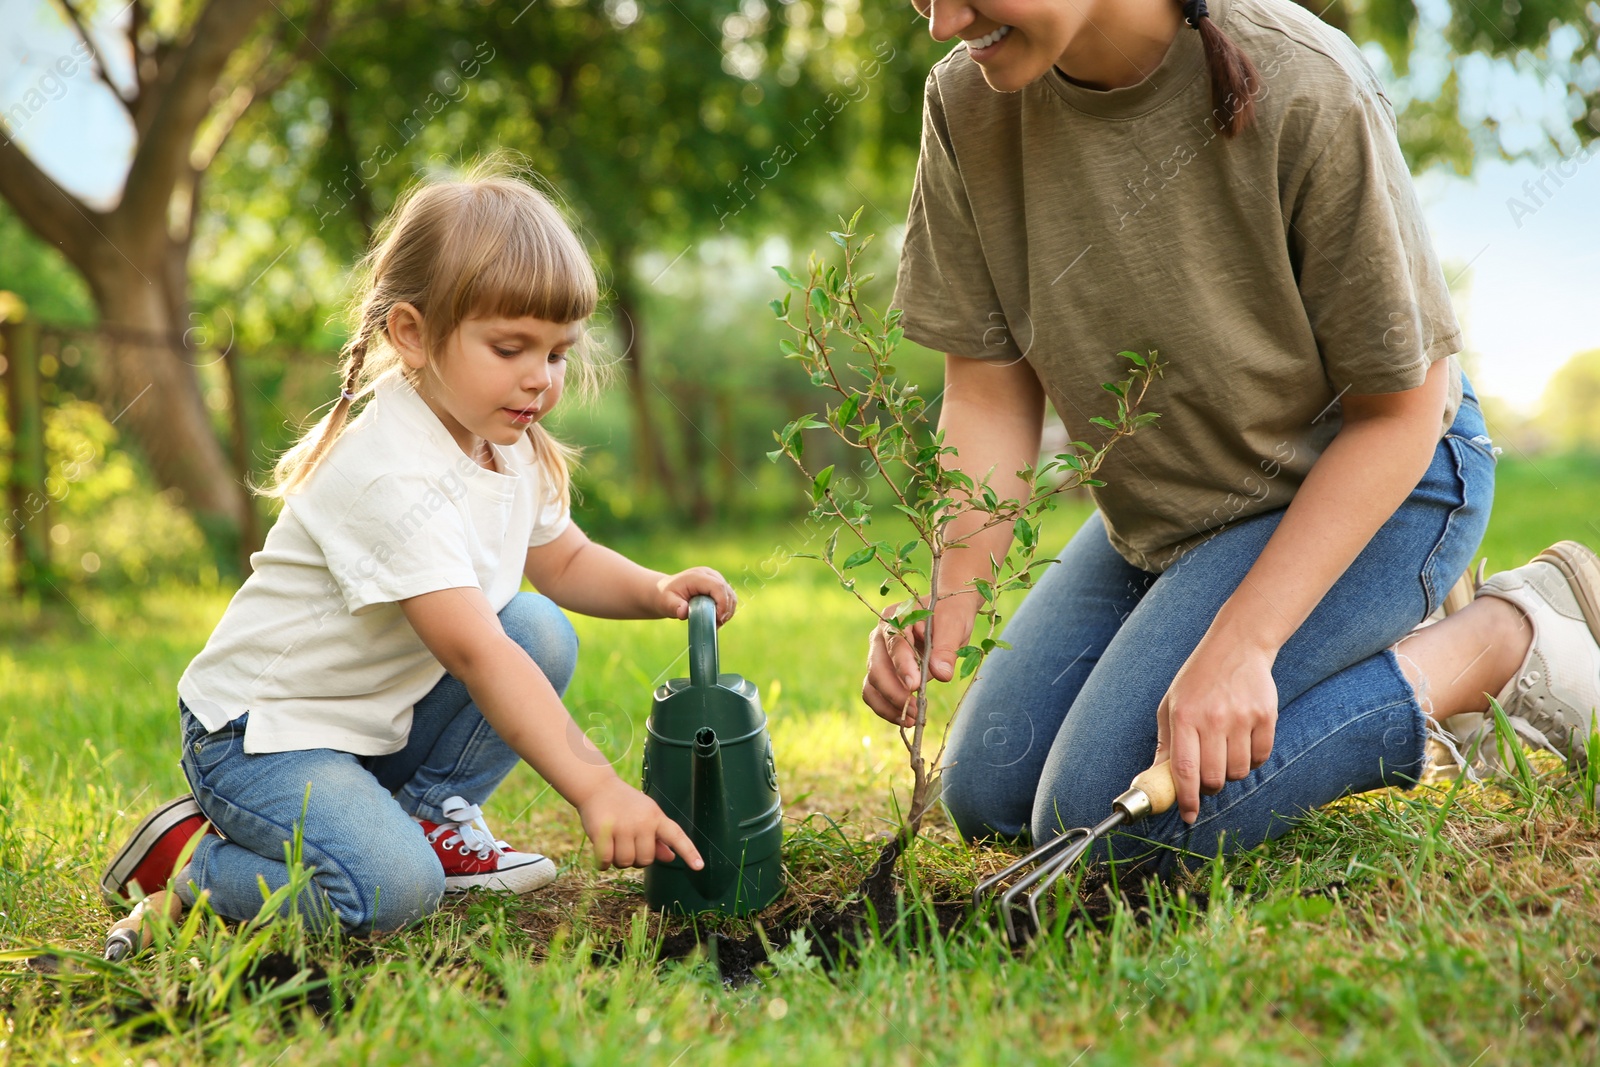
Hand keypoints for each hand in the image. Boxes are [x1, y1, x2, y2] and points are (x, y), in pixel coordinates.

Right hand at [577, 776, 703, 869]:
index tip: (699, 866)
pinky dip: (603, 862)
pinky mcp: (602, 832)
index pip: (676, 836)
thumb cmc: (625, 804)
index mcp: (656, 817)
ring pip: (625, 863)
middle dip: (636, 858)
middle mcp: (642, 821)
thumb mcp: (646, 815)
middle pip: (646, 860)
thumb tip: (671, 857)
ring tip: (615, 842)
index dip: (689, 852)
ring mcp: (622, 827)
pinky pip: (606, 861)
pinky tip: (603, 849)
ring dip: (618, 860)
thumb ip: (658, 838)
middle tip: (627, 842)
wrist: (597, 787)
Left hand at [656, 567, 736, 623]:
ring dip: (727, 611)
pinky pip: (729, 598)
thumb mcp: (666, 602)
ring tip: (715, 623)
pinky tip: (716, 619)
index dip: (722, 603)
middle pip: (727, 592)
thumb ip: (674, 607)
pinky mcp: (718, 586)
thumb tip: (683, 612)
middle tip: (716, 624)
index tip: (718, 619)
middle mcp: (709, 575)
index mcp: (697, 576)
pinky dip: (726, 610)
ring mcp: (715, 579)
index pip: (718, 587)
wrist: (665, 591)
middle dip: (726, 610)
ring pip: (731, 596)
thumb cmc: (666, 597)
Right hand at [862, 590, 980, 726]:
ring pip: (871, 684)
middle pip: (876, 668)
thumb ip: (946, 647)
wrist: (948, 610)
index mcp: (895, 618)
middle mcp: (880, 637)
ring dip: (888, 705)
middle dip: (894, 692)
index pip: (894, 645)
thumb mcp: (955, 624)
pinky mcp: (883, 672)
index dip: (903, 667)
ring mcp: (878, 655)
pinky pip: (875, 693)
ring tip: (912, 721)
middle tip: (917, 710)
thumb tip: (942, 675)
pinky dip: (887, 709)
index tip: (915, 686)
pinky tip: (906, 720)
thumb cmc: (951, 612)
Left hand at [1155, 631, 1278, 824]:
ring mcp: (1241, 717)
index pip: (1184, 769)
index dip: (1186, 798)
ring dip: (1231, 773)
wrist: (1237, 646)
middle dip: (1210, 787)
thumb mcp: (1171, 705)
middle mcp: (1213, 718)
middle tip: (1207, 779)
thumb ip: (1166, 743)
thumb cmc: (1198, 679)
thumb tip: (1156, 777)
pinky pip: (1261, 757)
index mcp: (1184, 716)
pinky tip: (1244, 743)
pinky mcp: (1266, 716)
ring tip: (1225, 753)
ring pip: (1239, 772)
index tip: (1188, 815)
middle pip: (1214, 777)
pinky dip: (1252, 759)